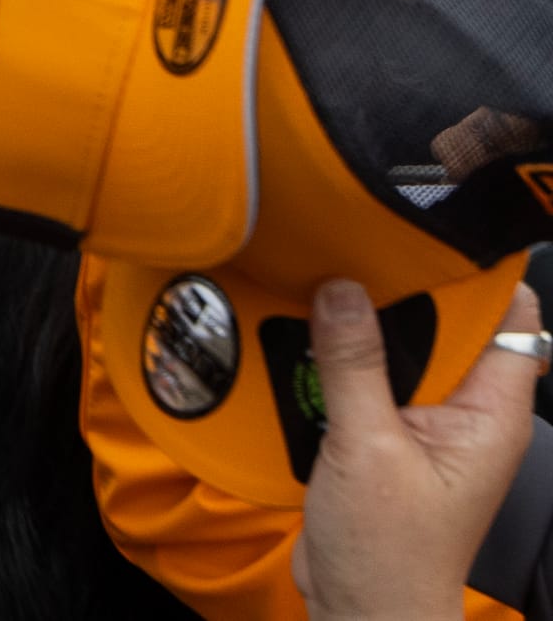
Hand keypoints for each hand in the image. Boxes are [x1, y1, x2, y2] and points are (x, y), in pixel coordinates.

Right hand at [294, 278, 541, 620]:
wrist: (363, 611)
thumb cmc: (389, 552)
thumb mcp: (366, 448)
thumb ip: (354, 364)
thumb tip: (342, 287)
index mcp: (490, 412)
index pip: (510, 317)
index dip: (477, 271)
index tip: (423, 229)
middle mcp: (466, 412)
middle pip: (448, 322)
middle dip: (401, 288)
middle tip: (351, 246)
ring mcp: (426, 424)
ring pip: (401, 347)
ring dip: (361, 323)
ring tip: (318, 282)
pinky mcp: (386, 436)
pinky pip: (367, 378)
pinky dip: (337, 357)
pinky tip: (301, 338)